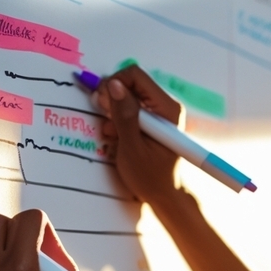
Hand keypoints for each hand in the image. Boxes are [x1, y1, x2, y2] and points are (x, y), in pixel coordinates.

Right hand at [96, 65, 189, 207]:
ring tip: (111, 132)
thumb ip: (124, 115)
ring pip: (127, 95)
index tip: (103, 103)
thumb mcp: (132, 147)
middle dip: (112, 98)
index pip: (136, 76)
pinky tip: (115, 135)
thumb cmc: (149, 176)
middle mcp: (165, 106)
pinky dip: (118, 118)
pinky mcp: (152, 120)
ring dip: (113, 111)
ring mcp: (159, 113)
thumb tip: (114, 85)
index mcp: (167, 109)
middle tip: (106, 120)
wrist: (163, 194)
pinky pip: (130, 108)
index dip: (114, 84)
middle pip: (130, 83)